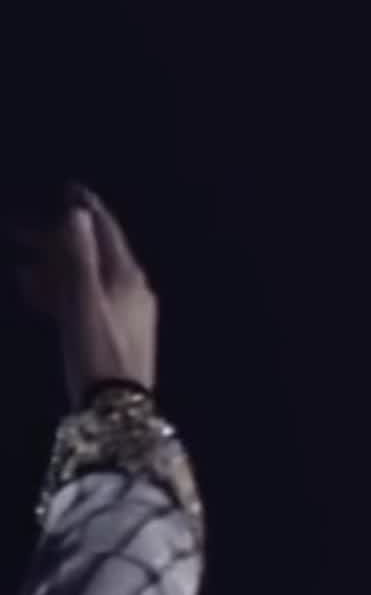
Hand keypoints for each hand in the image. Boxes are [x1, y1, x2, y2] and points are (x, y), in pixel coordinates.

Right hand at [10, 187, 158, 404]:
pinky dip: (58, 292)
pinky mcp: (110, 330)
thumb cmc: (99, 353)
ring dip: (51, 267)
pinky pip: (82, 302)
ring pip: (83, 278)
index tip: (68, 187)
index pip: (106, 230)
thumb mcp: (84, 302)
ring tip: (19, 263)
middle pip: (90, 253)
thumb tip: (77, 213)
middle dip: (55, 239)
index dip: (86, 208)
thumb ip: (80, 257)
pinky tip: (33, 293)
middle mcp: (130, 288)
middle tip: (17, 228)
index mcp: (127, 276)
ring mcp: (122, 310)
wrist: (117, 407)